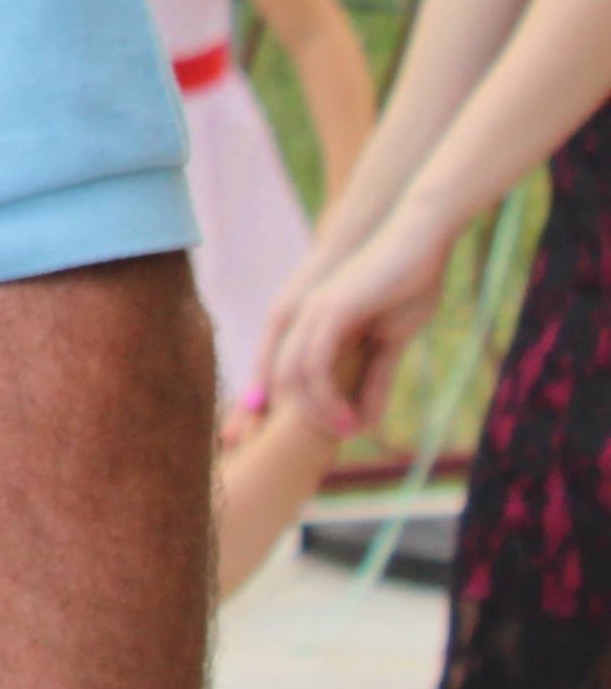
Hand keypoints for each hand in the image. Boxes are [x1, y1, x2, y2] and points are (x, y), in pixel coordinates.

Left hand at [269, 212, 458, 437]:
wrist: (419, 240)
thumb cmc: (406, 283)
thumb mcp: (389, 341)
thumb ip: (373, 378)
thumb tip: (365, 419)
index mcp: (306, 322)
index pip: (274, 369)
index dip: (268, 407)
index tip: (277, 441)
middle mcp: (298, 315)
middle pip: (271, 377)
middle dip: (279, 417)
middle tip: (314, 448)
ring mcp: (311, 311)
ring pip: (292, 376)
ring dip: (317, 413)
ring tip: (344, 432)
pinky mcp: (331, 310)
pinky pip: (316, 364)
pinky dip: (329, 397)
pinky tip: (351, 417)